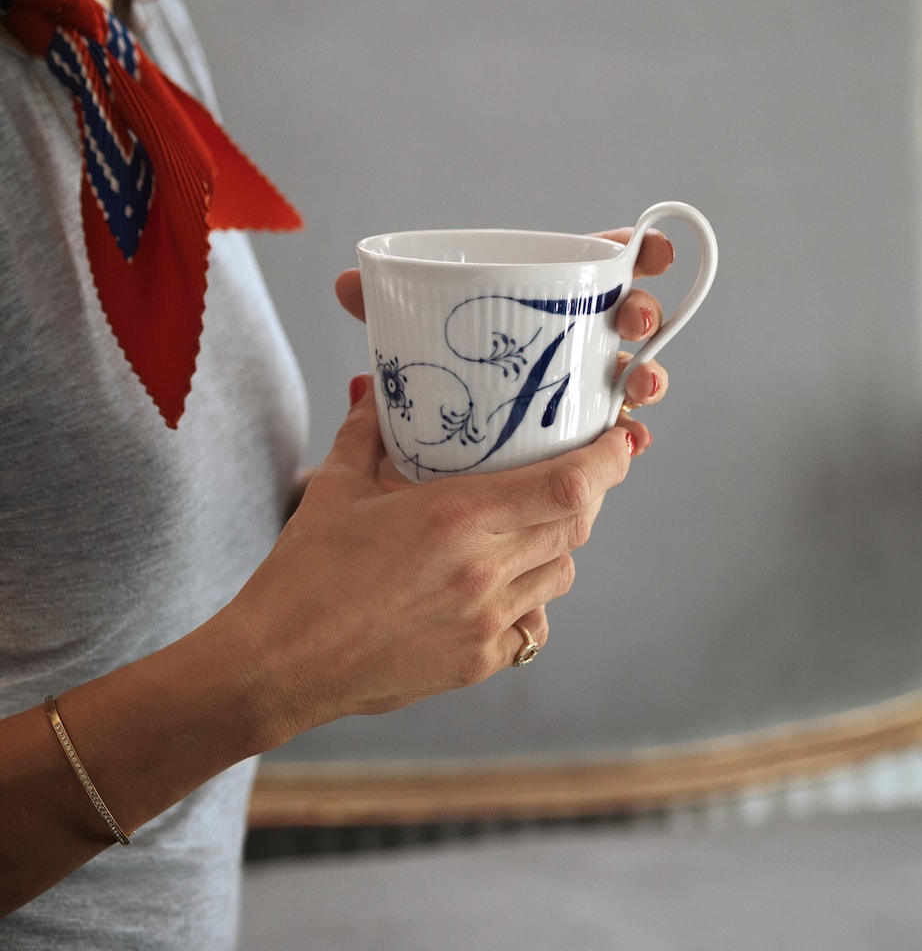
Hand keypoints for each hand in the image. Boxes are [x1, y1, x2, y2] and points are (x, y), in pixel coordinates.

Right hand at [228, 373, 636, 745]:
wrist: (279, 664)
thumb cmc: (303, 576)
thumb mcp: (335, 488)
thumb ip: (366, 431)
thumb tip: (377, 390)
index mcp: (456, 519)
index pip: (569, 486)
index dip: (609, 461)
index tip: (620, 441)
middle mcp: (484, 571)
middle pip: (576, 526)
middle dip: (585, 496)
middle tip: (569, 474)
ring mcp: (486, 623)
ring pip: (560, 575)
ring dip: (556, 546)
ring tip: (526, 529)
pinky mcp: (477, 663)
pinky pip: (533, 627)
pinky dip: (530, 601)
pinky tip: (498, 588)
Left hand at [334, 226, 673, 448]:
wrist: (427, 456)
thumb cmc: (431, 376)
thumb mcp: (409, 337)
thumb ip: (381, 307)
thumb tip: (347, 285)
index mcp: (544, 300)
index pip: (600, 266)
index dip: (637, 252)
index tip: (650, 250)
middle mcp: (574, 340)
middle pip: (628, 318)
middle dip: (643, 313)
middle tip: (631, 320)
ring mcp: (583, 389)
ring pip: (633, 376)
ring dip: (647, 376)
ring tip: (636, 386)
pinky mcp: (582, 437)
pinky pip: (617, 436)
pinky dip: (629, 438)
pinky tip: (630, 441)